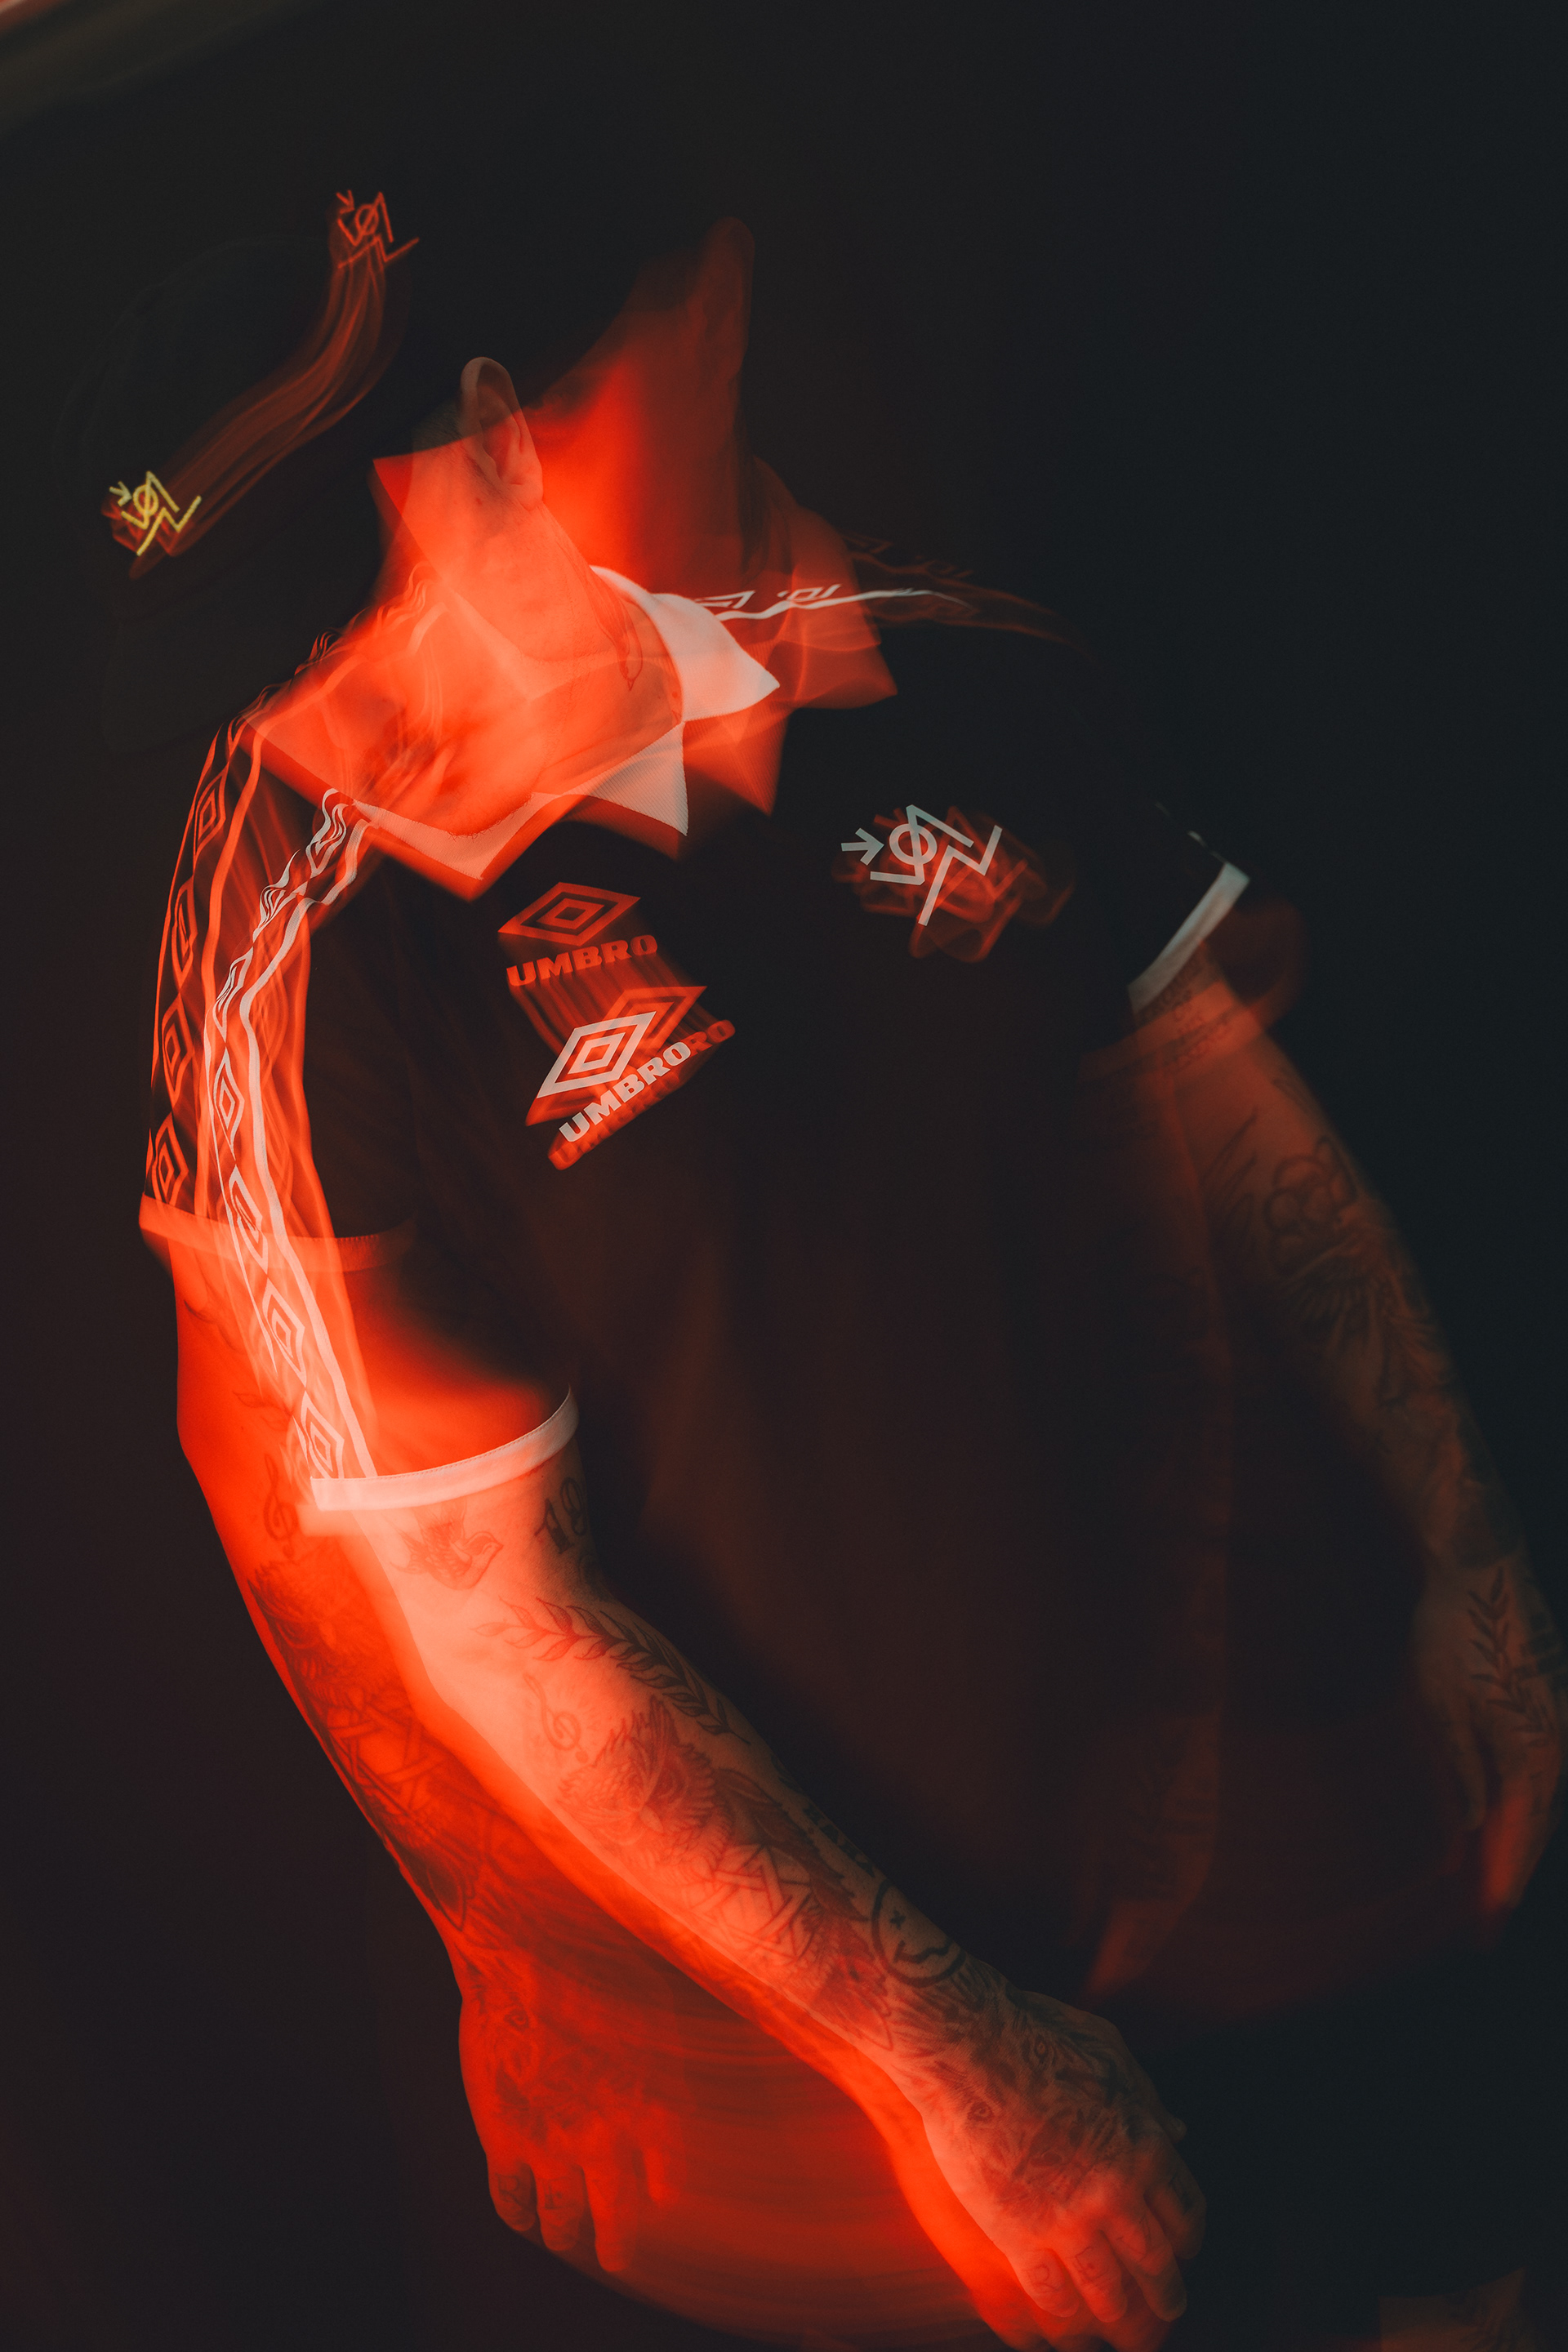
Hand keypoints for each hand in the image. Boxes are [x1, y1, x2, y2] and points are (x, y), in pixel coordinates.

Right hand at [464, 1963, 686, 2275]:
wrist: (529, 1951)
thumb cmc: (604, 1963)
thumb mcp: (661, 2010)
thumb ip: (672, 2064)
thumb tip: (690, 2091)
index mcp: (656, 2108)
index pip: (668, 2182)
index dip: (660, 2194)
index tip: (657, 2201)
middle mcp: (608, 2140)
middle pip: (617, 2218)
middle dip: (616, 2241)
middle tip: (615, 2254)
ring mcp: (552, 2145)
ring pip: (560, 2218)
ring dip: (563, 2232)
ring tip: (562, 2236)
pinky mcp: (503, 2138)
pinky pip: (509, 2198)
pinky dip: (516, 2212)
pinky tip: (520, 2212)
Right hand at [919, 1985, 1204, 2346]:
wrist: (965, 2045)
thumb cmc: (1036, 2035)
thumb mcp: (1107, 2053)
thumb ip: (1145, 2098)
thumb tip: (1180, 2129)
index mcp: (1143, 2146)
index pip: (1186, 2214)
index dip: (1187, 2240)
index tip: (1182, 2252)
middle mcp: (1115, 2191)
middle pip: (1157, 2265)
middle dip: (1166, 2296)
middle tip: (1168, 2311)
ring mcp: (1067, 2217)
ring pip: (1109, 2292)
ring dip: (1120, 2319)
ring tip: (1120, 2332)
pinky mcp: (1018, 2234)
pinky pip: (1051, 2292)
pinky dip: (1062, 2307)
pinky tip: (1061, 2311)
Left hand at [1413, 1554, 1567, 1917]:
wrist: (1485, 1568)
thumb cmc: (1453, 1631)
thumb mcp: (1439, 1702)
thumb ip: (1464, 1766)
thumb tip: (1475, 1821)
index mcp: (1529, 1747)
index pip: (1519, 1834)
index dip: (1502, 1880)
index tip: (1487, 1920)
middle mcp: (1557, 1741)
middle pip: (1540, 1824)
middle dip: (1514, 1870)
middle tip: (1488, 1916)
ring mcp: (1562, 1720)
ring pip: (1546, 1797)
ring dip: (1525, 1837)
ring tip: (1496, 1878)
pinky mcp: (1556, 1702)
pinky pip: (1546, 1768)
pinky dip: (1530, 1801)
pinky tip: (1510, 1815)